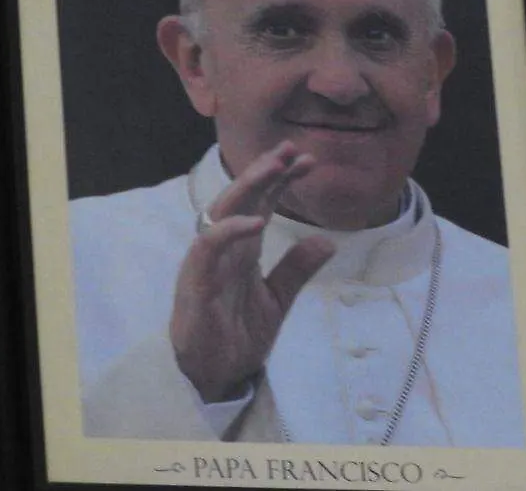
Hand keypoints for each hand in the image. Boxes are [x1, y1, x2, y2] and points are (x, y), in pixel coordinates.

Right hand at [170, 141, 335, 402]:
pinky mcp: (197, 284)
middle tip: (291, 148)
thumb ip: (297, 269)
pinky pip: (209, 249)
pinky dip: (231, 231)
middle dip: (264, 171)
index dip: (281, 180)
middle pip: (242, 199)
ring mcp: (208, 264)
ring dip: (248, 186)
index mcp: (242, 250)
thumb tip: (328, 241)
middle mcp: (224, 250)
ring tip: (275, 166)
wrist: (216, 378)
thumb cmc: (238, 336)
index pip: (261, 204)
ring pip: (223, 212)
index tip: (307, 160)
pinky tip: (256, 220)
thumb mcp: (278, 299)